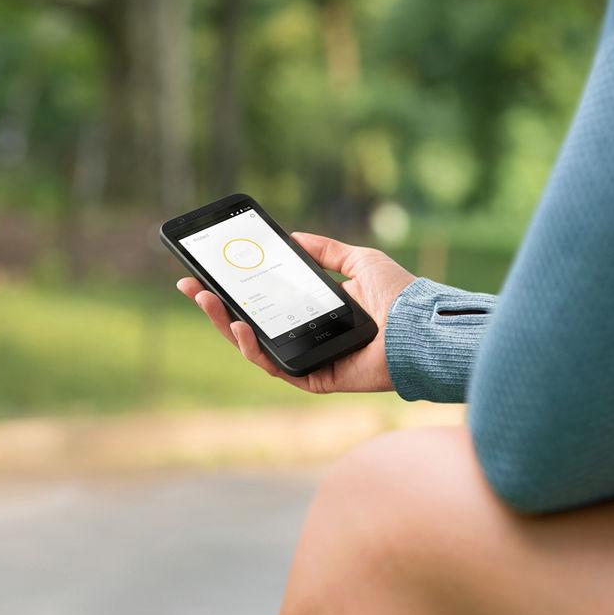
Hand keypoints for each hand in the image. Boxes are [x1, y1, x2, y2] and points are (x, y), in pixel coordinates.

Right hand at [176, 232, 415, 393]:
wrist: (422, 325)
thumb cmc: (399, 295)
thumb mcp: (358, 260)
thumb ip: (326, 249)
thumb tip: (293, 236)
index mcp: (316, 312)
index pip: (267, 303)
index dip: (236, 290)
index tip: (208, 272)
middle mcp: (309, 337)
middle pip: (253, 325)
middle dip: (217, 307)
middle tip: (192, 286)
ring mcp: (311, 359)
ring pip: (257, 348)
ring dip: (226, 326)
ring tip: (209, 302)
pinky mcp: (317, 378)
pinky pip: (278, 368)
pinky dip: (254, 350)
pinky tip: (239, 328)